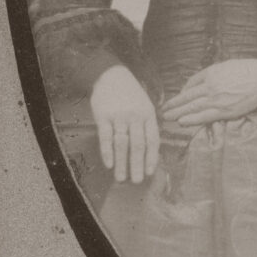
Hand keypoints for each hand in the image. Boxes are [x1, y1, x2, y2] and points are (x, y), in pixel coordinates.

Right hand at [91, 65, 159, 183]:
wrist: (111, 75)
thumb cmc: (131, 95)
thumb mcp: (145, 105)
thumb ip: (147, 126)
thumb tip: (151, 151)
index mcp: (149, 115)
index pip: (153, 140)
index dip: (151, 158)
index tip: (149, 173)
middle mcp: (135, 116)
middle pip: (138, 145)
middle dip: (137, 165)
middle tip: (137, 182)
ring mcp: (119, 116)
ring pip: (122, 143)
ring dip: (122, 163)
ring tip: (122, 179)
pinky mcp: (103, 116)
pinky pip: (106, 136)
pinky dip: (107, 152)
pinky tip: (109, 164)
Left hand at [160, 59, 256, 125]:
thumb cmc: (245, 70)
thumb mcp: (224, 66)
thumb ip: (207, 75)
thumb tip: (192, 86)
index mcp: (210, 75)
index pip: (190, 86)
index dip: (180, 94)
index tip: (173, 99)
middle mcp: (211, 87)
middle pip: (187, 98)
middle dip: (174, 105)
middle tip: (163, 111)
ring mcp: (217, 100)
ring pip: (193, 108)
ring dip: (178, 114)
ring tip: (167, 118)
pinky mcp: (225, 111)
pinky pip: (205, 116)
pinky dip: (192, 120)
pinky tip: (182, 122)